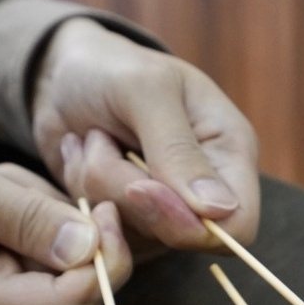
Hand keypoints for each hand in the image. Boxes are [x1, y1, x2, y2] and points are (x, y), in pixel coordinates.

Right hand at [0, 141, 131, 304]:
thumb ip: (21, 217)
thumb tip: (86, 248)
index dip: (100, 267)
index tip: (107, 213)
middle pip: (69, 287)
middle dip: (75, 233)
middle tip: (66, 181)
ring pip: (55, 259)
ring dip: (44, 211)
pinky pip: (33, 242)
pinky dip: (28, 207)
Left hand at [32, 18, 259, 249]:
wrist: (64, 72)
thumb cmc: (113, 68)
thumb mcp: (146, 90)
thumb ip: (178, 149)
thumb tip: (218, 209)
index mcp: (230, 153)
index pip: (239, 225)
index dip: (193, 224)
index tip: (139, 188)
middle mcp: (205, 189)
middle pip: (180, 236)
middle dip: (127, 193)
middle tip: (101, 140)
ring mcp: (166, 208)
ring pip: (138, 235)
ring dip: (99, 186)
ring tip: (92, 137)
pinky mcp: (130, 218)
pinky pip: (109, 233)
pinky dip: (84, 194)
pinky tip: (81, 155)